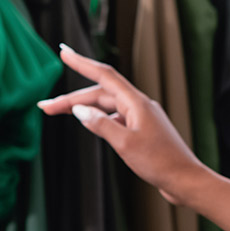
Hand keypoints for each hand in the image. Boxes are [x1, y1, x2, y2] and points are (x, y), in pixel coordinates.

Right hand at [38, 44, 207, 204]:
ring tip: (58, 112)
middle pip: (100, 94)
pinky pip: (115, 117)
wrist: (184, 179)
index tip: (63, 51)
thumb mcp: (124, 144)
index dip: (81, 63)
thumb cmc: (159, 162)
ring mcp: (141, 117)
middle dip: (71, 98)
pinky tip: (89, 123)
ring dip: (83, 108)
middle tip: (45, 106)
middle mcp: (138, 105)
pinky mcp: (142, 130)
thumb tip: (80, 110)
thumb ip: (100, 125)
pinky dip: (99, 118)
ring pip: (106, 106)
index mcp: (136, 103)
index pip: (104, 75)